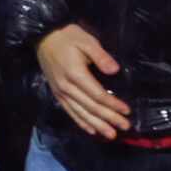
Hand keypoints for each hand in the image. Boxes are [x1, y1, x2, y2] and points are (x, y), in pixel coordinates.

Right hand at [37, 24, 131, 138]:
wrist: (43, 36)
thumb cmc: (67, 37)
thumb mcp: (86, 40)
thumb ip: (101, 57)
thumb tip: (115, 70)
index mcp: (76, 75)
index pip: (98, 95)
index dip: (113, 105)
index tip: (127, 111)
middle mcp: (67, 88)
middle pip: (91, 108)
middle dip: (109, 119)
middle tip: (125, 127)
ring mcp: (61, 92)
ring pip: (81, 113)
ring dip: (97, 125)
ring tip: (111, 135)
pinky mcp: (57, 93)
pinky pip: (70, 112)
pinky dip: (81, 122)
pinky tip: (91, 130)